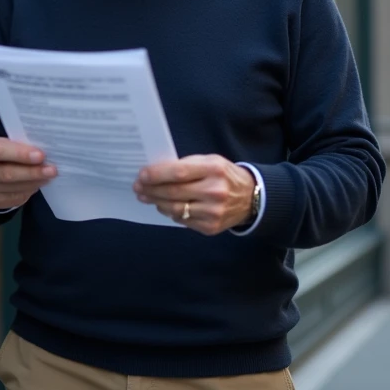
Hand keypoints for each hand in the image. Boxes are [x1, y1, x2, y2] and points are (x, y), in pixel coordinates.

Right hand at [0, 138, 56, 210]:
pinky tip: (38, 184)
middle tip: (52, 170)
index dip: (20, 154)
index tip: (41, 156)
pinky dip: (29, 191)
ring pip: (13, 187)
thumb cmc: (3, 154)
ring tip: (48, 177)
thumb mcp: (7, 145)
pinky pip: (15, 198)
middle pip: (7, 173)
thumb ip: (20, 147)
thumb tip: (44, 155)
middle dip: (32, 172)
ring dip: (34, 182)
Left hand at [133, 155, 256, 235]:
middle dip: (151, 190)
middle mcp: (215, 192)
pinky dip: (171, 213)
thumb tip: (156, 173)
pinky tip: (164, 206)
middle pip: (174, 192)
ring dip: (157, 203)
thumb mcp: (211, 161)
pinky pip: (182, 221)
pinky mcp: (211, 228)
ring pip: (175, 209)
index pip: (179, 172)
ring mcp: (213, 212)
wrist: (250, 198)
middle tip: (138, 188)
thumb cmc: (224, 175)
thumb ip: (187, 165)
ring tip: (147, 197)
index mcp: (214, 169)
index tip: (141, 175)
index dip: (157, 175)